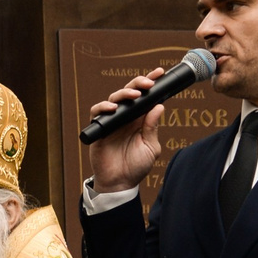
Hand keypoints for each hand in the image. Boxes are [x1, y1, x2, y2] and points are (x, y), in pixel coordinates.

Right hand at [85, 70, 168, 194]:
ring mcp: (111, 122)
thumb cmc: (136, 166)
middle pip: (128, 93)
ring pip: (113, 99)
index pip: (145, 97)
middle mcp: (125, 118)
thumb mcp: (151, 146)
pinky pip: (97, 113)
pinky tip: (113, 108)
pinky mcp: (99, 129)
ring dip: (123, 93)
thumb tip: (159, 106)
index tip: (159, 73)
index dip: (150, 84)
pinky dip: (104, 107)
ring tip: (134, 95)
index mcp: (139, 120)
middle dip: (138, 83)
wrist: (120, 183)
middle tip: (148, 83)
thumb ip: (152, 127)